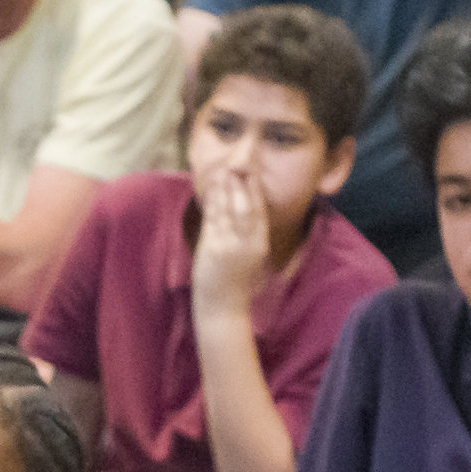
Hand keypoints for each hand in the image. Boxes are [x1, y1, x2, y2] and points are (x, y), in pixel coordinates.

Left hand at [192, 165, 277, 315]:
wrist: (223, 308)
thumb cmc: (235, 282)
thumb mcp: (250, 255)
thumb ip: (249, 234)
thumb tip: (245, 209)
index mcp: (260, 243)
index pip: (260, 209)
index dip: (255, 188)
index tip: (251, 170)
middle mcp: (248, 242)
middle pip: (247, 205)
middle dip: (242, 182)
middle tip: (237, 163)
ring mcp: (230, 245)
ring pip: (229, 208)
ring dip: (225, 187)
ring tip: (222, 169)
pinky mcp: (213, 248)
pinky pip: (213, 218)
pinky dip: (212, 200)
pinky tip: (210, 187)